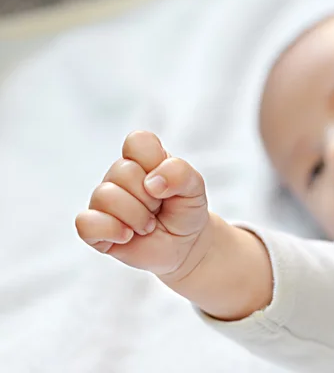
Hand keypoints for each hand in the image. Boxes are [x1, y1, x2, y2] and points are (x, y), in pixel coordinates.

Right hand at [75, 131, 211, 282]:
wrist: (185, 245)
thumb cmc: (185, 210)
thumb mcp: (195, 187)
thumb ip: (179, 173)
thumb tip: (151, 182)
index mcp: (142, 159)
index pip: (137, 141)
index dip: (153, 161)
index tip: (166, 182)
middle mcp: (118, 176)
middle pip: (122, 171)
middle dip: (150, 198)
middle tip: (158, 208)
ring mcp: (103, 201)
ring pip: (105, 196)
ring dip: (136, 217)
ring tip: (148, 225)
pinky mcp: (94, 228)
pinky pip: (85, 223)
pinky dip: (111, 231)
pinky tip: (128, 236)